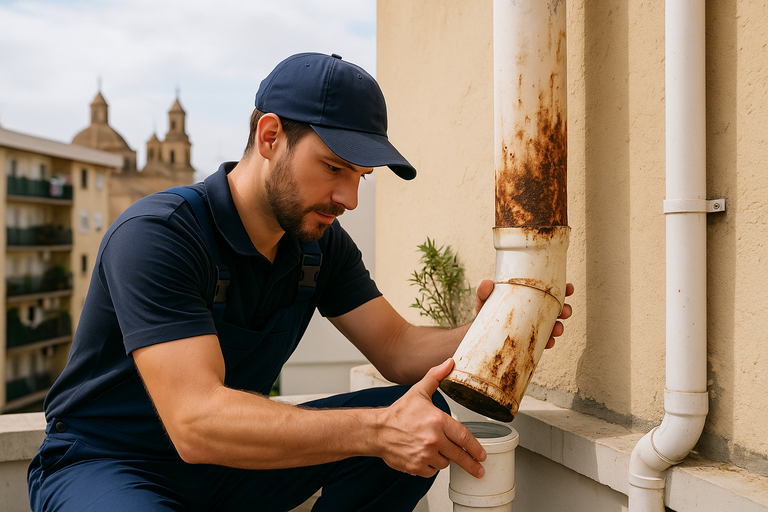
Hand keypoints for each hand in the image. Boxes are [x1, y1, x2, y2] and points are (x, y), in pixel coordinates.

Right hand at [376, 359, 486, 477]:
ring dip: (444, 459)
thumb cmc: (398, 413)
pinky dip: (431, 466)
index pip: (464, 437)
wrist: (377, 431)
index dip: (475, 448)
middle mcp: (433, 439)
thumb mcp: (418, 391)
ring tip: (435, 449)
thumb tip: (449, 363)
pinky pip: (432, 471)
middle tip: (478, 469)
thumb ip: (436, 377)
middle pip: (459, 455)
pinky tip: (425, 456)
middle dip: (471, 464)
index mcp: (438, 421)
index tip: (482, 455)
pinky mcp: (416, 467)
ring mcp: (425, 454)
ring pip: (445, 463)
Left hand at [474, 280, 573, 348]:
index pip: (549, 292)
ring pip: (553, 327)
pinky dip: (548, 342)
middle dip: (565, 310)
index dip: (563, 290)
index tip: (569, 288)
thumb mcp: (483, 301)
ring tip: (557, 329)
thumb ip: (483, 292)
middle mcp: (533, 313)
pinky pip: (543, 342)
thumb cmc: (484, 313)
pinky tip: (549, 342)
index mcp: (528, 298)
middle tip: (564, 311)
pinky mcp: (529, 342)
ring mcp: (532, 328)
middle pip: (556, 310)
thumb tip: (487, 283)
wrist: (478, 336)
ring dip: (559, 327)